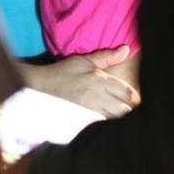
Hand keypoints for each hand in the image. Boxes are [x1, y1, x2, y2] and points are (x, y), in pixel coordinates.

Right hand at [19, 46, 140, 117]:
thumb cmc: (62, 72)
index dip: (133, 96)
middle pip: (124, 109)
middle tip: (125, 103)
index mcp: (100, 81)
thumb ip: (106, 56)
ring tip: (114, 108)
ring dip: (117, 114)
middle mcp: (98, 97)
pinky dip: (105, 120)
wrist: (39, 87)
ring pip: (114, 118)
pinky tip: (102, 114)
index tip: (132, 95)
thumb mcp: (83, 60)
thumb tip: (126, 50)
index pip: (127, 93)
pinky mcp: (83, 120)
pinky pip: (101, 124)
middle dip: (127, 106)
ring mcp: (90, 111)